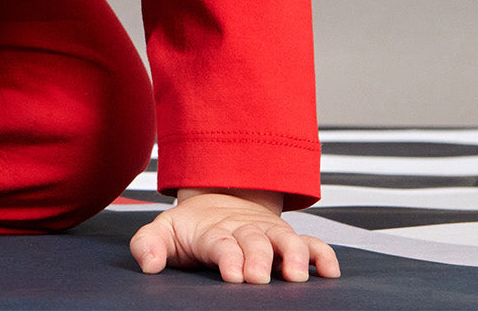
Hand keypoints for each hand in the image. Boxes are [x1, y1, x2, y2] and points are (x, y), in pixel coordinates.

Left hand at [129, 189, 340, 283]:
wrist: (216, 200)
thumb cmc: (190, 228)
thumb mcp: (164, 232)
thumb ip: (150, 245)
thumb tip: (147, 264)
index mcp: (213, 231)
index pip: (221, 242)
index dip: (228, 256)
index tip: (233, 274)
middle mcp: (244, 231)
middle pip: (255, 242)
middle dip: (258, 258)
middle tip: (259, 277)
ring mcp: (268, 234)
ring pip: (286, 240)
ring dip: (294, 255)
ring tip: (296, 276)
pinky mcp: (287, 240)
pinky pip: (311, 244)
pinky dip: (322, 255)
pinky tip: (330, 272)